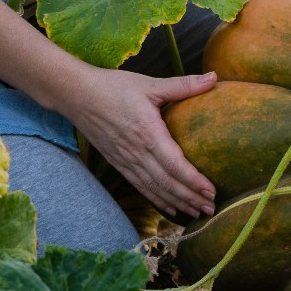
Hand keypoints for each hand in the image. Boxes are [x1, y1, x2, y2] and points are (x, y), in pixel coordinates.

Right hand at [67, 68, 217, 217]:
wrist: (75, 94)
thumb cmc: (114, 87)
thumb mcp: (150, 84)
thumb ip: (184, 85)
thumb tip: (215, 76)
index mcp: (148, 132)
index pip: (174, 164)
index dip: (193, 180)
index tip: (212, 190)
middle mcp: (136, 152)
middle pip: (167, 182)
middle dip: (190, 198)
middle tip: (212, 209)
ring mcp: (125, 160)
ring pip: (154, 188)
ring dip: (177, 203)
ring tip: (197, 214)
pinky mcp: (118, 163)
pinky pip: (140, 186)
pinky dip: (157, 199)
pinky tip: (171, 209)